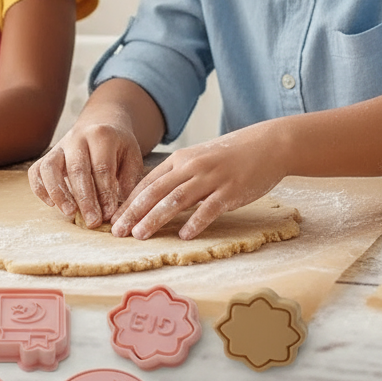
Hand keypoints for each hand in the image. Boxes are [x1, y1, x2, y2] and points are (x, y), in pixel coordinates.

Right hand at [28, 121, 144, 227]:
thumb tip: (119, 211)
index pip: (102, 167)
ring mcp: (60, 146)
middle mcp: (78, 138)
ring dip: (58, 193)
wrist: (101, 121)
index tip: (108, 215)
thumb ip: (127, 181)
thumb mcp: (131, 157)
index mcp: (102, 135)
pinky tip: (52, 205)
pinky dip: (40, 188)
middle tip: (92, 221)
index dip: (105, 193)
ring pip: (50, 167)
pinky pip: (36, 171)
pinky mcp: (48, 155)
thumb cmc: (118, 146)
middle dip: (85, 199)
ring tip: (70, 213)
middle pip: (77, 169)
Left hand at [110, 119, 288, 239]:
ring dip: (155, 218)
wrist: (267, 145)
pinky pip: (209, 208)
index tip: (114, 218)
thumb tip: (154, 197)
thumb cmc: (231, 156)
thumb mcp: (199, 160)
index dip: (129, 201)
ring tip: (139, 235)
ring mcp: (211, 178)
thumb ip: (178, 176)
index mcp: (181, 160)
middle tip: (117, 231)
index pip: (147, 182)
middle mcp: (192, 167)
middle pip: (155, 191)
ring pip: (176, 199)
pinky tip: (183, 235)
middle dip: (133, 212)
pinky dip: (194, 222)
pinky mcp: (230, 190)